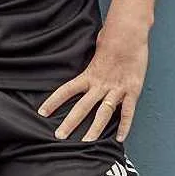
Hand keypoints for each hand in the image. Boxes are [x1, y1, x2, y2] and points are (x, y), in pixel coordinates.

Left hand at [38, 21, 148, 142]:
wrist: (130, 33)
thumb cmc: (112, 38)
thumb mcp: (94, 50)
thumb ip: (90, 61)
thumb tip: (83, 61)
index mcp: (89, 74)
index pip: (66, 90)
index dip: (53, 101)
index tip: (42, 112)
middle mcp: (100, 84)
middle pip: (82, 106)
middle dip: (70, 122)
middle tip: (59, 136)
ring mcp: (117, 88)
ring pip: (104, 112)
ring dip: (95, 128)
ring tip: (86, 142)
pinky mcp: (132, 90)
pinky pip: (128, 111)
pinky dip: (125, 126)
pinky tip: (120, 139)